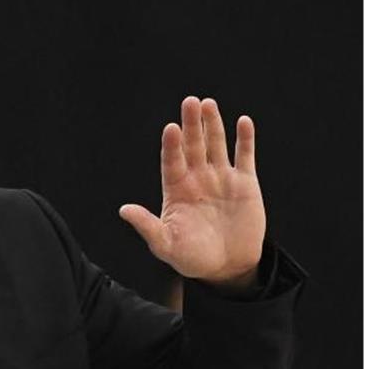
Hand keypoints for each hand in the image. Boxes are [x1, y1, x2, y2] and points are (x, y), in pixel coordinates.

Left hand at [119, 97, 265, 288]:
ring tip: (208, 104)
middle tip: (190, 101)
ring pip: (216, 144)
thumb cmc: (191, 257)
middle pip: (193, 145)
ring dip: (213, 124)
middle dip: (191, 124)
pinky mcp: (245, 183)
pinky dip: (245, 139)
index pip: (172, 161)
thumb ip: (147, 226)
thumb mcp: (166, 244)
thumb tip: (124, 210)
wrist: (227, 267)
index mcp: (176, 189)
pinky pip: (244, 156)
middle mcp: (197, 178)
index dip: (172, 145)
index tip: (171, 129)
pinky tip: (243, 121)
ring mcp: (221, 178)